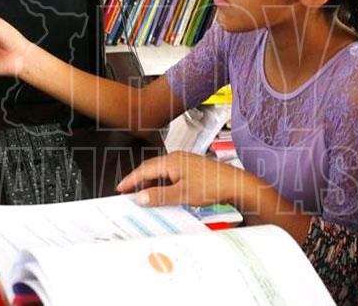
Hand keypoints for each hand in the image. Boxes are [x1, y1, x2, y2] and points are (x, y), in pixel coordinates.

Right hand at [116, 151, 251, 206]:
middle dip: (139, 182)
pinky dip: (163, 185)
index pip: (144, 169)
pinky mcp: (192, 170)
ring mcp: (185, 163)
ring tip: (145, 198)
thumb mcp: (182, 194)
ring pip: (162, 174)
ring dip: (152, 185)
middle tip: (129, 195)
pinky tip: (164, 195)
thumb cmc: (214, 184)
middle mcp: (178, 159)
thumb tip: (141, 197)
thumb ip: (160, 196)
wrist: (236, 184)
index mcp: (172, 161)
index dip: (131, 180)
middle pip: (152, 170)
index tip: (120, 188)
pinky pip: (171, 176)